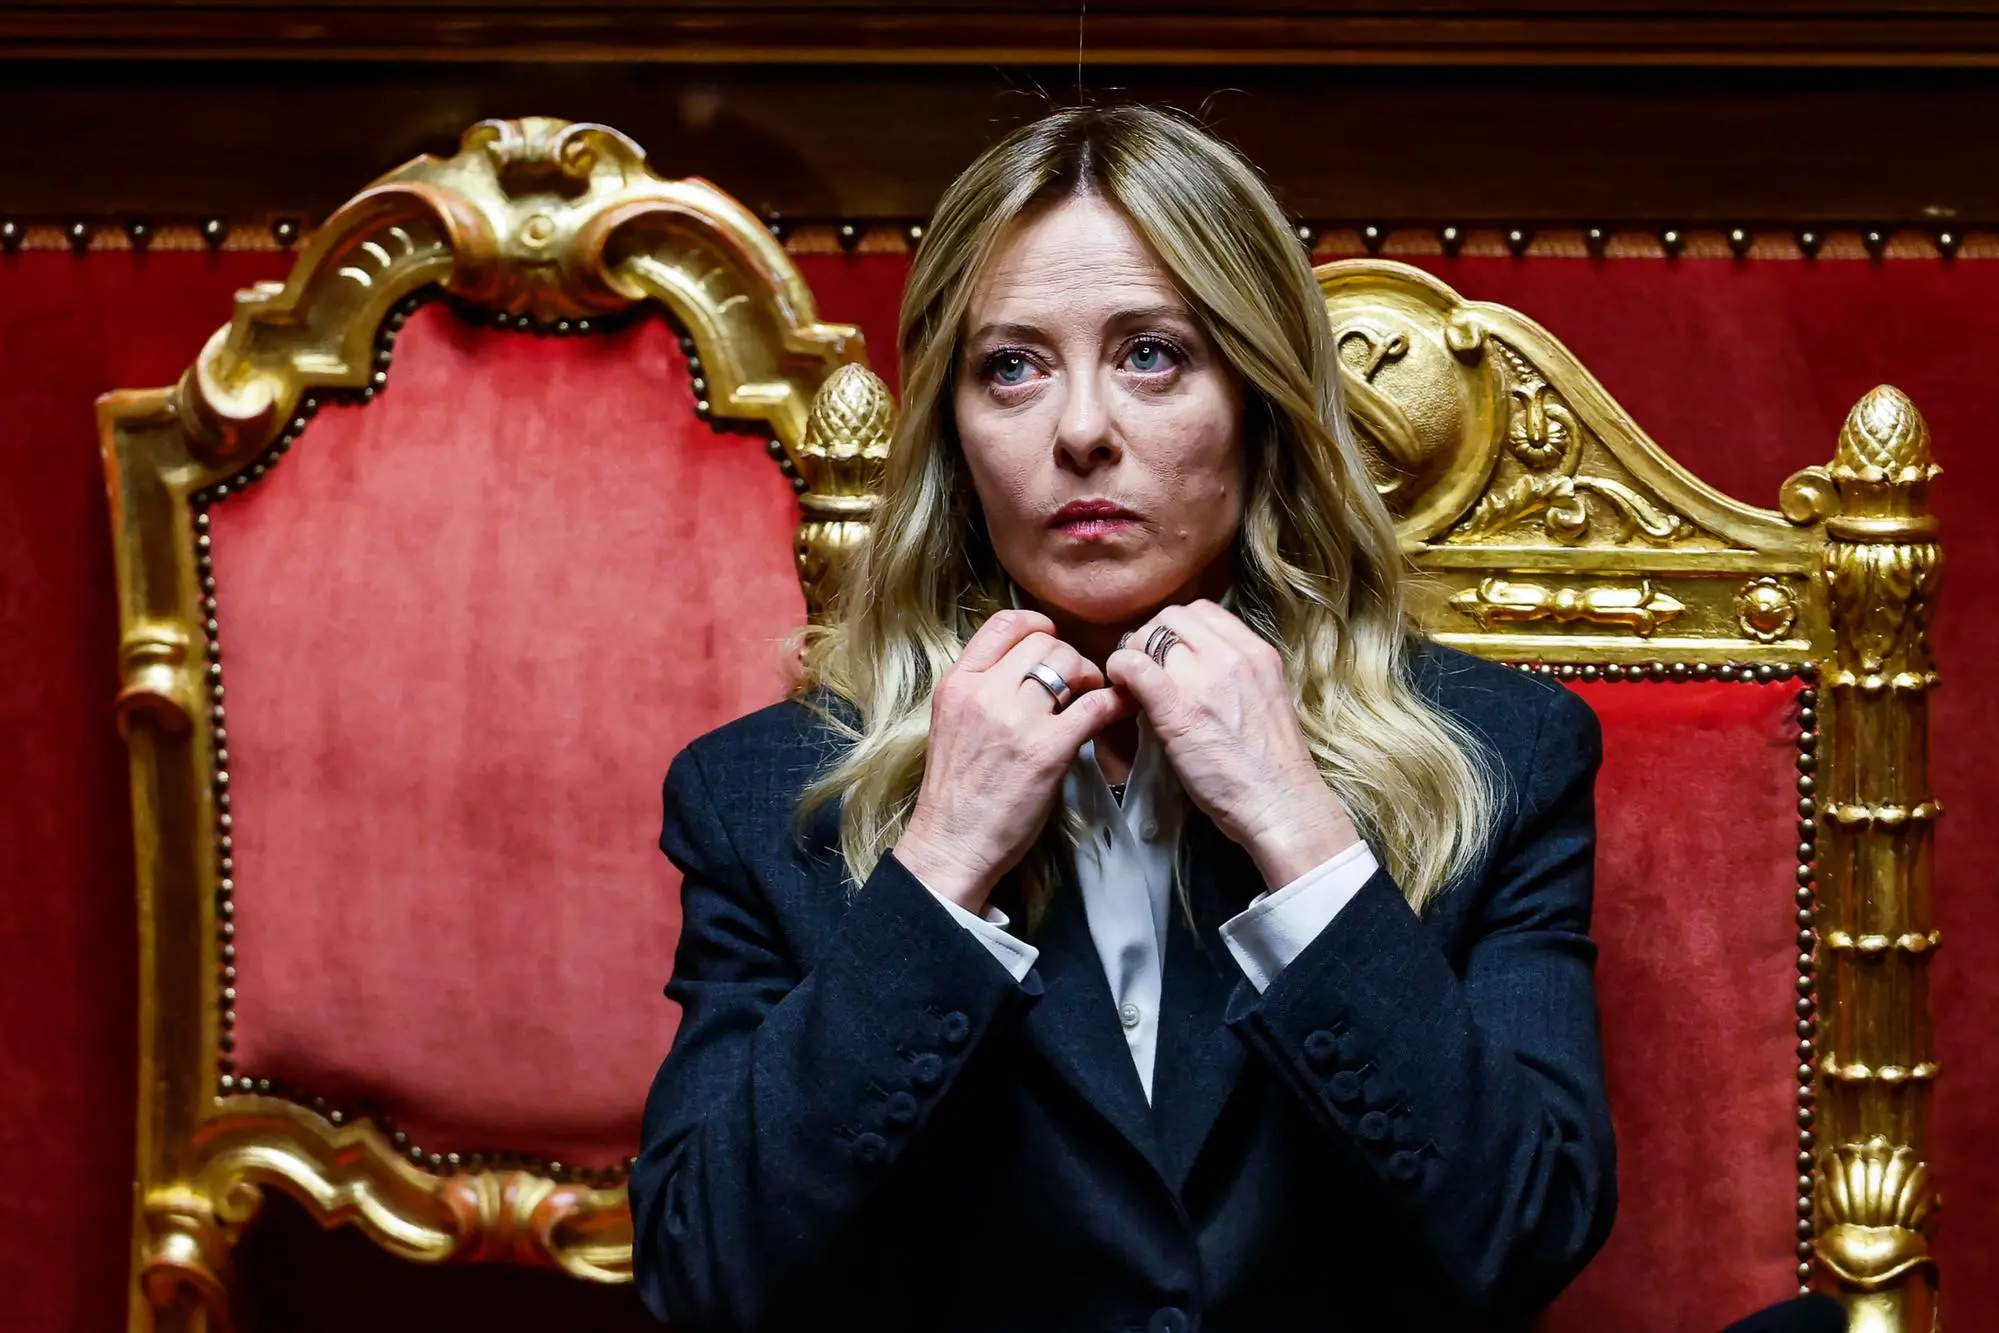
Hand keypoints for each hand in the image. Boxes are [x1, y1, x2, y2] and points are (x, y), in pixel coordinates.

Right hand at [895, 610, 1130, 914]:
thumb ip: (981, 689)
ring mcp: (1017, 720)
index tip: (1052, 641)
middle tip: (1076, 684)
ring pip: (1071, 664)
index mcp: (958, 683)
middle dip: (1068, 657)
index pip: (1004, 624)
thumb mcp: (952, 723)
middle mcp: (985, 693)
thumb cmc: (956, 791)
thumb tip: (1025, 666)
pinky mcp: (1049, 750)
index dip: (1038, 625)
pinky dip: (1116, 702)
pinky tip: (1121, 708)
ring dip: (1090, 678)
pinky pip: (1096, 705)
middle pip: (1045, 642)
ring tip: (1089, 700)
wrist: (952, 843)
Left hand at [1106, 600, 1360, 887]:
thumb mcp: (1263, 696)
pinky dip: (1120, 668)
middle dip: (1151, 635)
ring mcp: (1205, 680)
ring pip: (1150, 636)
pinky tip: (1120, 686)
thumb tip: (1194, 663)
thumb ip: (1234, 673)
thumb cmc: (1271, 764)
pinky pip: (1136, 666)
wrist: (1279, 803)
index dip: (1176, 627)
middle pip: (1173, 617)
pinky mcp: (1177, 710)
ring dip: (1134, 653)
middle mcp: (1233, 656)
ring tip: (1134, 682)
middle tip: (1144, 666)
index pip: (1203, 611)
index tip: (1168, 651)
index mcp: (1257, 652)